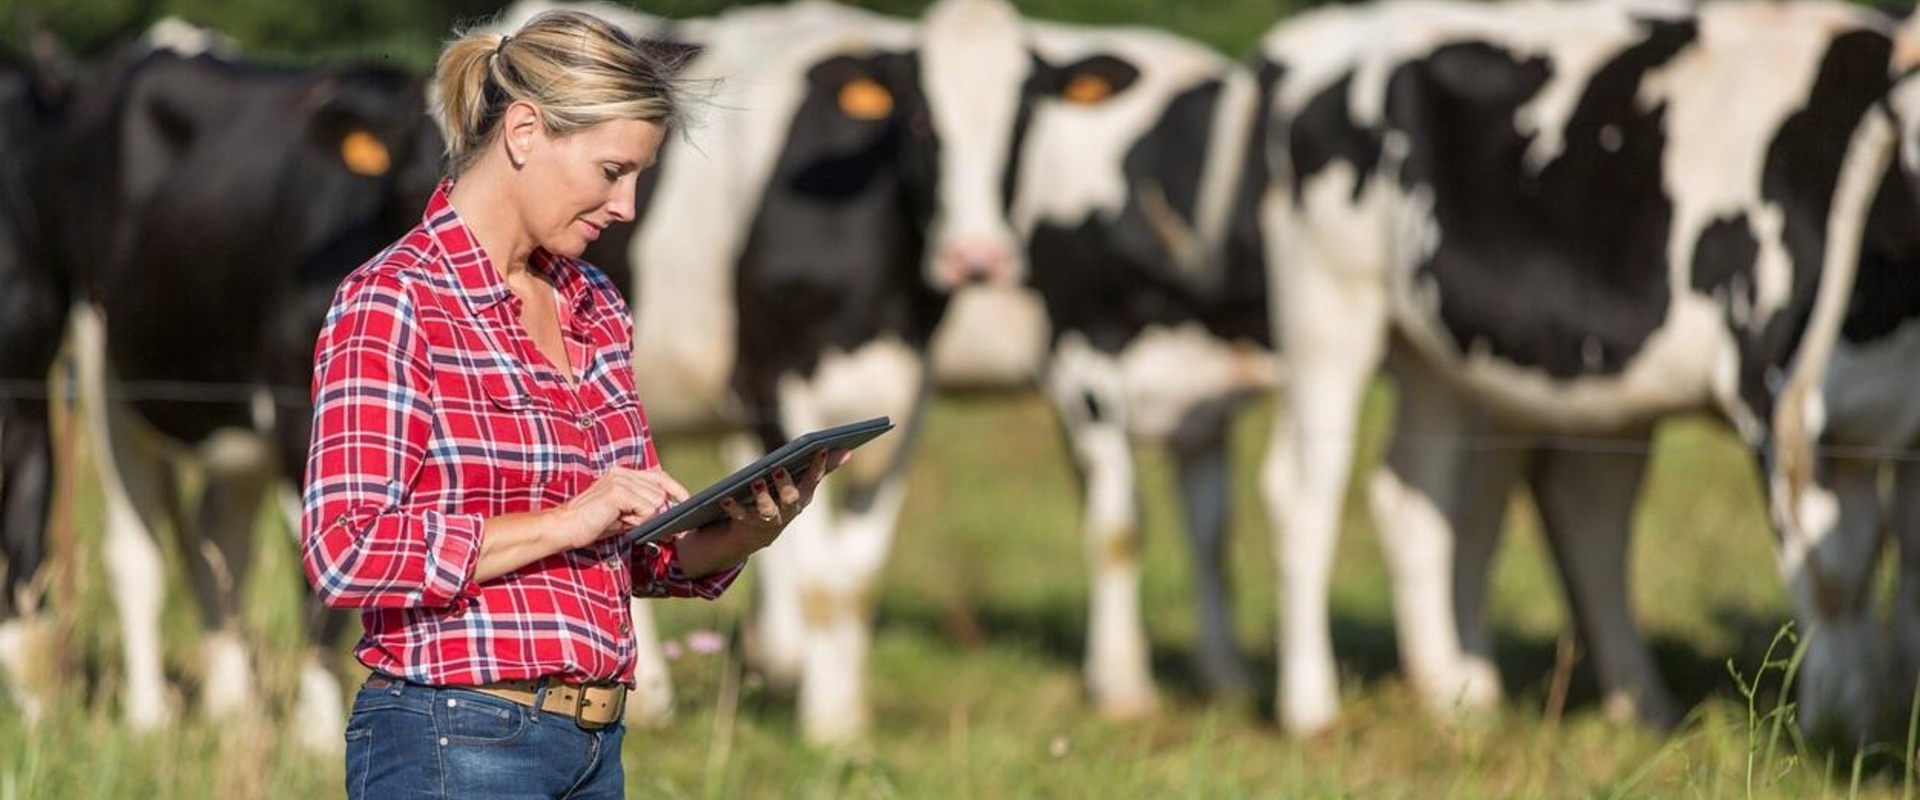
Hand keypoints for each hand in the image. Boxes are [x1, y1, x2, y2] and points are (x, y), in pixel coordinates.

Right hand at [561, 466, 688, 548]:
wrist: (564, 527)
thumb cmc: (592, 524)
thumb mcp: (624, 515)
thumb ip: (644, 511)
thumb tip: (671, 518)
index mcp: (623, 474)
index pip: (659, 476)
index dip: (675, 489)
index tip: (686, 501)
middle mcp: (622, 472)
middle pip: (661, 492)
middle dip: (654, 513)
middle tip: (630, 522)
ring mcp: (619, 479)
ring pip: (656, 502)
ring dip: (643, 518)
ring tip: (621, 520)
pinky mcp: (617, 491)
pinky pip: (648, 508)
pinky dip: (639, 520)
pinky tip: (620, 520)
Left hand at [714, 449, 846, 549]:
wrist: (754, 536)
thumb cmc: (781, 501)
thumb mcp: (802, 485)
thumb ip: (822, 468)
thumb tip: (848, 451)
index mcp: (802, 496)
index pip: (813, 479)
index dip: (819, 465)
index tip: (821, 448)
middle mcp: (788, 510)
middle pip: (791, 498)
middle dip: (787, 485)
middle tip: (780, 468)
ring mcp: (768, 519)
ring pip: (767, 510)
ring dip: (763, 497)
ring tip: (756, 481)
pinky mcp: (746, 523)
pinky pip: (739, 515)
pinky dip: (733, 507)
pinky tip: (726, 497)